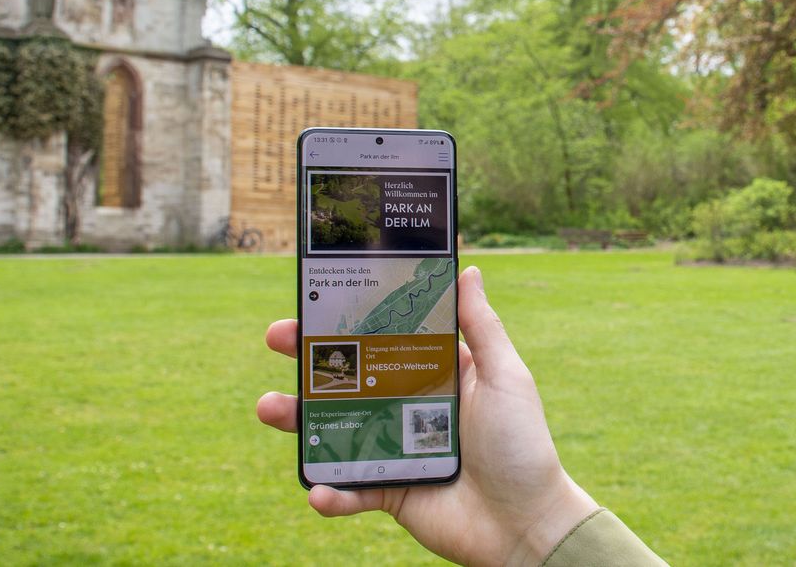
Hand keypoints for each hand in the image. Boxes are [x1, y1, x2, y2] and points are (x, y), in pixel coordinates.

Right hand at [256, 265, 597, 565]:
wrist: (527, 524)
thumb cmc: (522, 445)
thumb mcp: (504, 376)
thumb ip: (482, 327)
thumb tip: (468, 270)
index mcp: (436, 373)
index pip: (386, 337)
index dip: (353, 317)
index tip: (319, 295)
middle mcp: (409, 405)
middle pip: (351, 376)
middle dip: (310, 359)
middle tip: (277, 337)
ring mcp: (395, 448)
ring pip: (337, 428)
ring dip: (299, 420)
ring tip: (269, 407)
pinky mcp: (390, 492)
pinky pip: (351, 490)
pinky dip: (332, 491)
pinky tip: (319, 489)